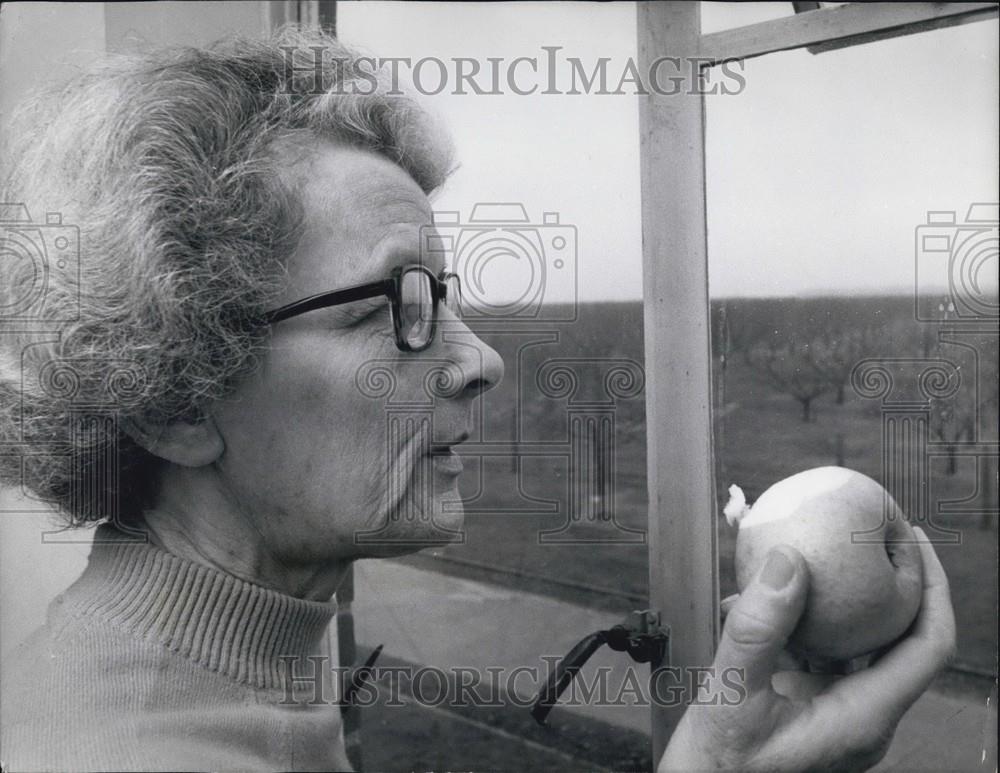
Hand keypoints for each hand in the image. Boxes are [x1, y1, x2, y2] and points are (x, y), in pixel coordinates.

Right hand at [659, 527, 955, 771]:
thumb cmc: (717, 769)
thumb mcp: (731, 692)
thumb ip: (759, 628)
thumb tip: (788, 562)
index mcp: (864, 717)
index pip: (928, 646)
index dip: (933, 588)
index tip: (915, 541)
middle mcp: (862, 716)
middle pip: (900, 639)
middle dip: (890, 582)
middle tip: (869, 534)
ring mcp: (838, 714)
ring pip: (857, 645)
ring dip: (840, 600)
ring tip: (817, 555)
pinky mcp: (811, 710)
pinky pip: (822, 655)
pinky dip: (804, 622)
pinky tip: (768, 598)